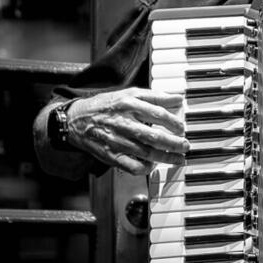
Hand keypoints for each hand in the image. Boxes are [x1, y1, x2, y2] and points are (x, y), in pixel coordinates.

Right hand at [64, 88, 188, 175]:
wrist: (77, 120)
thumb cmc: (107, 106)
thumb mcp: (129, 93)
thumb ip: (155, 96)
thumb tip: (179, 98)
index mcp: (129, 104)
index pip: (158, 114)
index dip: (174, 122)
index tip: (182, 128)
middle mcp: (123, 123)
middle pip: (155, 137)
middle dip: (174, 143)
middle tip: (185, 146)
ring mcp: (117, 141)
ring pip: (147, 153)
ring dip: (166, 158)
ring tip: (178, 158)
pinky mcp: (111, 156)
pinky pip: (132, 167)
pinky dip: (146, 168)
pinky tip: (153, 165)